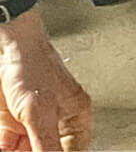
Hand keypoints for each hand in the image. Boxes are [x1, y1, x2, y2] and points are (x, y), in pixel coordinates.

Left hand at [0, 15, 91, 150]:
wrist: (6, 47)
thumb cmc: (32, 64)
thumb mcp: (40, 112)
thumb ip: (47, 144)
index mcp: (75, 117)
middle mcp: (54, 123)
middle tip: (26, 149)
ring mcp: (31, 124)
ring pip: (25, 150)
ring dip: (18, 151)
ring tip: (15, 145)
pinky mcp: (10, 124)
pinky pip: (7, 146)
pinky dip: (6, 149)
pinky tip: (7, 145)